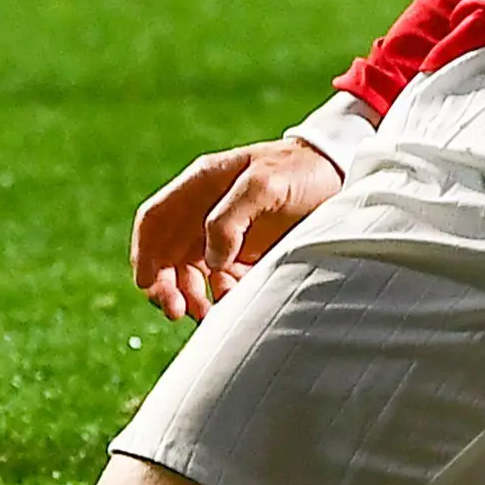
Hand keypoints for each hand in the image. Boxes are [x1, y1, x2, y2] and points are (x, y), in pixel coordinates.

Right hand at [130, 137, 343, 320]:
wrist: (340, 173)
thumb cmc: (302, 170)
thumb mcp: (264, 185)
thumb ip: (229, 219)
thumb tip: (210, 261)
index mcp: (200, 185)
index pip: (154, 220)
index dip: (144, 254)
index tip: (148, 286)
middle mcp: (205, 209)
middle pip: (167, 252)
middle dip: (165, 285)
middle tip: (177, 311)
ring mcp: (224, 230)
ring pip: (190, 271)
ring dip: (190, 295)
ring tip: (204, 314)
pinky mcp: (245, 250)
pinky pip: (218, 279)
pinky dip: (217, 295)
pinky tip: (230, 302)